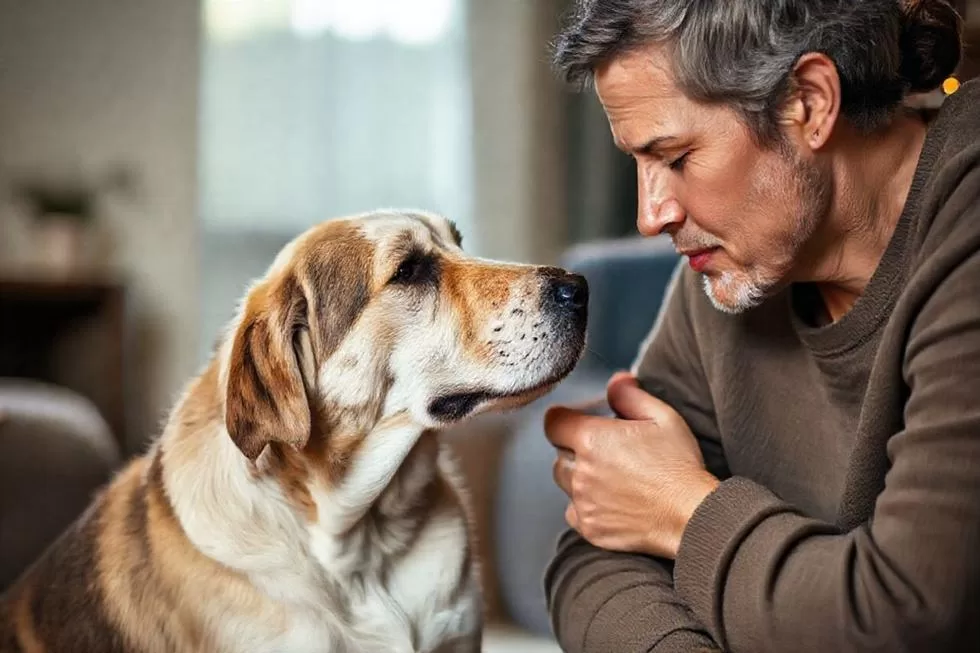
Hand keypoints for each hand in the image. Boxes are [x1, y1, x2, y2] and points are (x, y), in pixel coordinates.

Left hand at [545, 372, 719, 558]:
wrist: (692, 516)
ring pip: (565, 483)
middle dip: (576, 449)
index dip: (565, 419)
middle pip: (560, 454)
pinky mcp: (590, 528)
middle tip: (607, 452)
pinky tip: (611, 501)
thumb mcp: (662, 418)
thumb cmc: (679, 466)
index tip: (579, 423)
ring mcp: (583, 502)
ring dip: (579, 478)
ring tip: (611, 477)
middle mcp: (581, 472)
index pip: (554, 422)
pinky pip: (574, 512)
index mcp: (592, 440)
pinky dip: (585, 506)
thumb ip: (630, 396)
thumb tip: (615, 380)